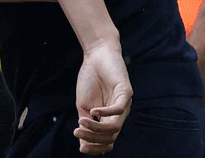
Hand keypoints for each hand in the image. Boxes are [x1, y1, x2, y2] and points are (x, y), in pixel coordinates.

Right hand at [74, 40, 131, 154]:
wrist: (96, 55)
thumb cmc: (90, 79)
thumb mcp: (83, 105)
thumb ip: (85, 123)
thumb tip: (82, 144)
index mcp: (110, 118)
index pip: (108, 140)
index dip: (96, 147)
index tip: (81, 148)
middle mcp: (120, 114)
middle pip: (111, 136)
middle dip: (94, 139)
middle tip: (77, 133)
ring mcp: (125, 103)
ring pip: (115, 126)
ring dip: (97, 127)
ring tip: (82, 121)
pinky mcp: (126, 91)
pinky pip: (119, 108)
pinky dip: (106, 113)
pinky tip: (93, 111)